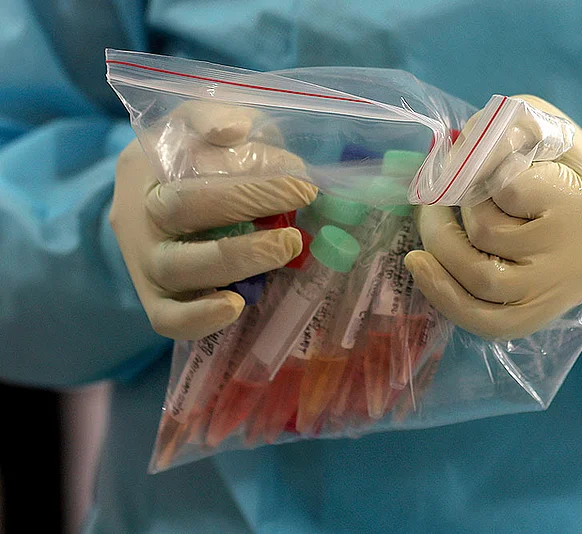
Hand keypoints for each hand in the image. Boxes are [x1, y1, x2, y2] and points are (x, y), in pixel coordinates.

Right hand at [110, 102, 316, 339]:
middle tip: (303, 199)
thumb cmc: (190, 160)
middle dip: (247, 203)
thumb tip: (233, 131)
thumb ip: (215, 116)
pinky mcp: (154, 299)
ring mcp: (142, 261)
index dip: (246, 172)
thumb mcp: (199, 124)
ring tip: (286, 247)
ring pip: (176, 268)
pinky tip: (237, 305)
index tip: (299, 176)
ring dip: (237, 259)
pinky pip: (166, 319)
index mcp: (145, 164)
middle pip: (180, 209)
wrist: (152, 204)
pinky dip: (201, 318)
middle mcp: (137, 213)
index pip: (189, 157)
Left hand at [405, 95, 581, 339]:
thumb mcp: (541, 126)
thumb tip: (454, 156)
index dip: (475, 168)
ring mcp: (557, 294)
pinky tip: (420, 265)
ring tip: (433, 220)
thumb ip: (504, 130)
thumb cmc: (556, 163)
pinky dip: (442, 293)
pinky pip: (483, 320)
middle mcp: (578, 257)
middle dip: (449, 210)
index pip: (509, 186)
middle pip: (488, 234)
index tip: (471, 156)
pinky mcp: (536, 318)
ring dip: (442, 246)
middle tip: (437, 193)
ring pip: (481, 277)